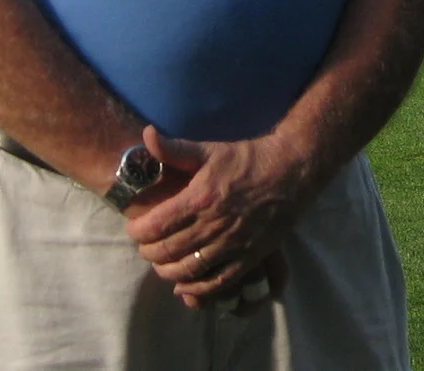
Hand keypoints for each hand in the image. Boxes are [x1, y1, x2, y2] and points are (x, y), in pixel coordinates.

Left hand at [124, 126, 315, 307]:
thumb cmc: (246, 159)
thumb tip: (145, 134)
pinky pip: (218, 282)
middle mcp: (213, 224)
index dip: (138, 232)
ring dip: (168, 272)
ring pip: (189, 269)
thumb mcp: (209, 150)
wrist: (290, 171)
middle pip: (168, 250)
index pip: (156, 225)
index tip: (134, 230)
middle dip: (150, 253)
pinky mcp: (249, 257)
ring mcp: (232, 244)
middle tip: (145, 248)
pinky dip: (198, 289)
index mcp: (200, 197)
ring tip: (161, 265)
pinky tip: (186, 286)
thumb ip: (174, 148)